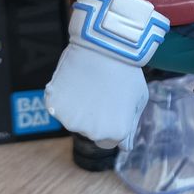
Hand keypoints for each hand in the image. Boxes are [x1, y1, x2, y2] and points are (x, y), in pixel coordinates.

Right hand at [45, 0, 168, 148]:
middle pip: (90, 131)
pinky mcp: (54, 105)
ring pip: (73, 119)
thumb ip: (131, 126)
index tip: (112, 105)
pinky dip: (63, 97)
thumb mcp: (138, 100)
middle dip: (94, 117)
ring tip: (89, 84)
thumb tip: (125, 147)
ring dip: (78, 107)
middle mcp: (92, 132)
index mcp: (115, 133)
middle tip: (100, 92)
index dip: (111, 123)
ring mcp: (71, 119)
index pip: (109, 141)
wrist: (107, 46)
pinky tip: (75, 81)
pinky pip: (57, 106)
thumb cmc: (127, 72)